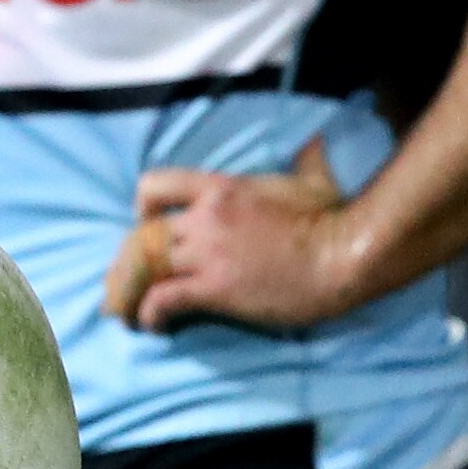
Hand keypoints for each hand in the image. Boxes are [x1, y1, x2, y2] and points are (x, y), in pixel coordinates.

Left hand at [106, 136, 359, 332]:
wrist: (346, 254)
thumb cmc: (334, 218)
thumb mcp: (311, 178)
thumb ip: (303, 160)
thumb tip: (315, 143)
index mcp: (220, 188)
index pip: (155, 185)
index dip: (142, 207)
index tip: (144, 224)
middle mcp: (204, 217)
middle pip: (143, 235)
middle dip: (126, 262)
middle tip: (121, 284)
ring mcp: (207, 252)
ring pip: (145, 268)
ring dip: (128, 292)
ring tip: (123, 312)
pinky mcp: (216, 287)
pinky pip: (165, 298)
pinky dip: (151, 313)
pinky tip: (152, 325)